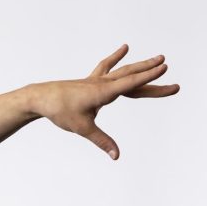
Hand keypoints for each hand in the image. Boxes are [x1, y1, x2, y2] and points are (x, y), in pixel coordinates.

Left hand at [29, 43, 179, 159]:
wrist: (39, 97)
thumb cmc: (59, 111)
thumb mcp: (82, 128)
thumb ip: (101, 141)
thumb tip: (116, 156)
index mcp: (102, 93)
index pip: (131, 83)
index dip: (149, 77)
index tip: (165, 68)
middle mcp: (101, 83)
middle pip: (131, 76)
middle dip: (151, 73)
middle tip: (168, 66)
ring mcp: (95, 80)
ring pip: (122, 71)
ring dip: (140, 65)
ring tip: (157, 58)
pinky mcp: (90, 81)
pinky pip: (107, 67)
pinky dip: (116, 58)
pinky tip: (124, 49)